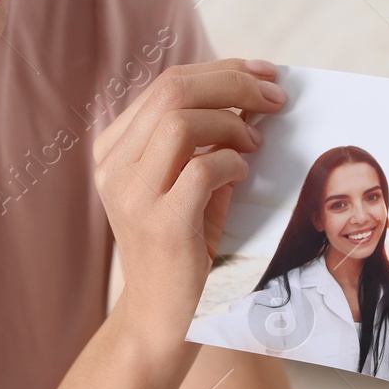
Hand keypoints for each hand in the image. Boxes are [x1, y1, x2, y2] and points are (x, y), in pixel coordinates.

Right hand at [92, 58, 285, 340]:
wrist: (161, 317)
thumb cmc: (183, 245)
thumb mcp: (187, 181)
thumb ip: (204, 139)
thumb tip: (251, 94)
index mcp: (114, 149)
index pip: (166, 84)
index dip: (221, 70)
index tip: (264, 74)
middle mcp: (113, 166)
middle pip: (172, 91)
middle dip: (233, 84)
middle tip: (275, 97)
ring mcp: (132, 195)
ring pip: (180, 122)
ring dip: (231, 122)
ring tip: (255, 142)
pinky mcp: (160, 224)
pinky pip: (202, 169)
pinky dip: (232, 163)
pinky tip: (243, 175)